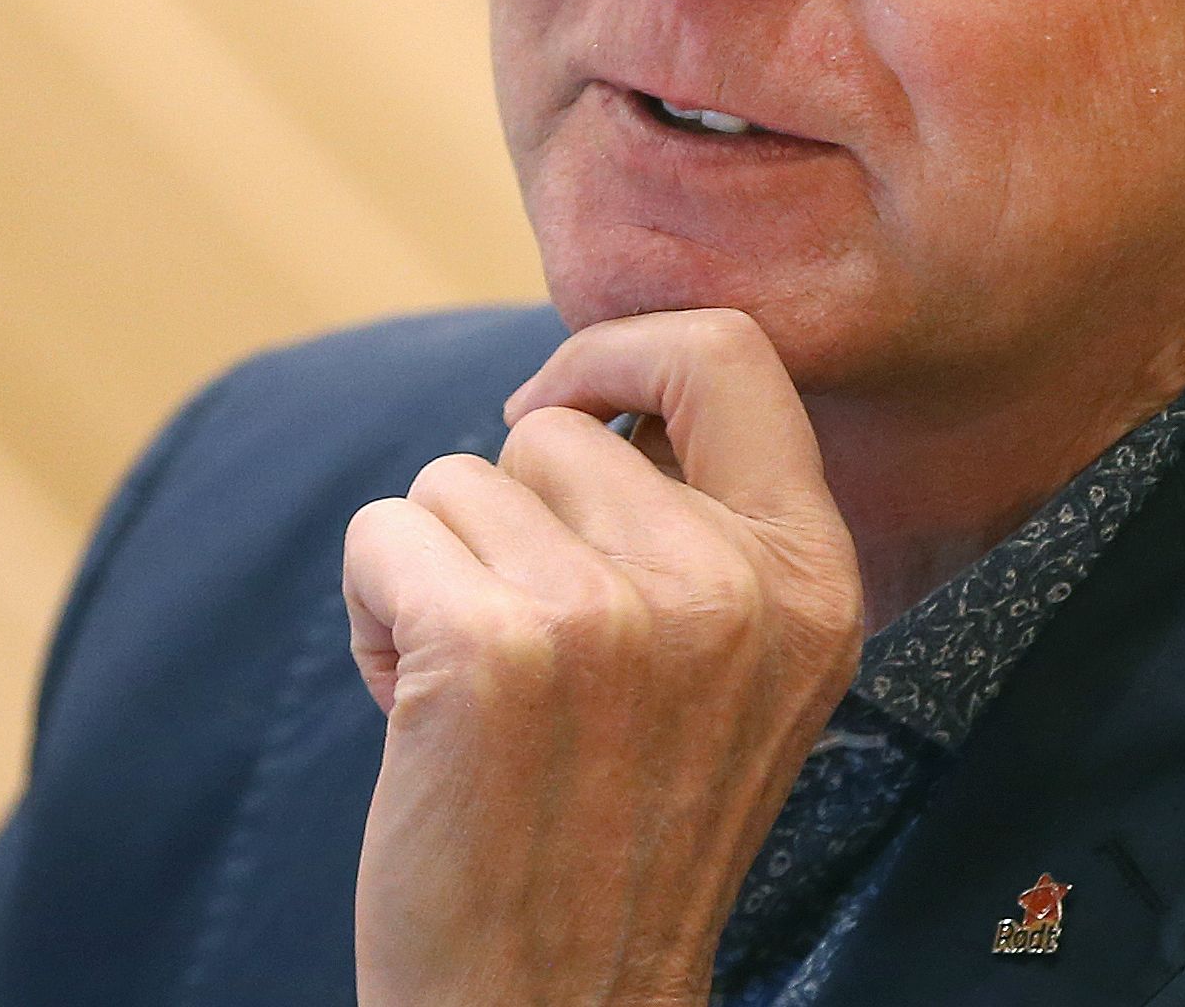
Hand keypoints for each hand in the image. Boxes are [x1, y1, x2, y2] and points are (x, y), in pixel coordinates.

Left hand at [342, 307, 864, 1006]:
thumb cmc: (617, 832)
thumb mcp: (735, 672)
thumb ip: (705, 528)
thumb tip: (596, 389)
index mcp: (811, 582)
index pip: (733, 355)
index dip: (624, 350)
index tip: (561, 403)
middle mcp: (728, 587)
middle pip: (559, 429)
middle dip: (509, 521)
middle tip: (531, 662)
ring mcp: (611, 616)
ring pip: (455, 481)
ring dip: (438, 575)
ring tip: (483, 706)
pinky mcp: (489, 650)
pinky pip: (380, 534)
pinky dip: (373, 613)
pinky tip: (420, 720)